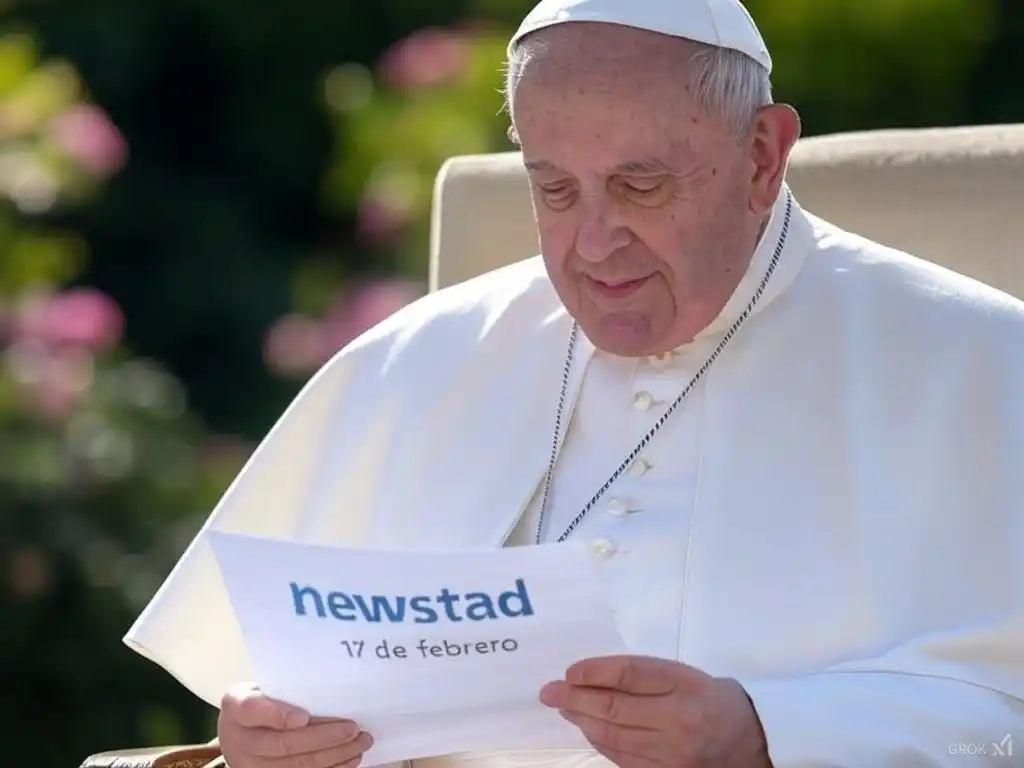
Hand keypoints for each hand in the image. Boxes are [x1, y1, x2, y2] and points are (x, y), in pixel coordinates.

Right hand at [218, 683, 372, 767]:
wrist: (239, 733)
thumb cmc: (261, 702)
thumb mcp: (263, 688)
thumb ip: (285, 689)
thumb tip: (330, 687)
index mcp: (236, 706)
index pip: (252, 710)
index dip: (278, 715)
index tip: (304, 717)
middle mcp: (238, 740)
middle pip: (282, 744)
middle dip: (323, 737)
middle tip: (352, 728)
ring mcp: (251, 766)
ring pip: (296, 765)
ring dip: (334, 755)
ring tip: (360, 742)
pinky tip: (350, 759)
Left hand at [539, 655, 770, 767]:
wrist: (755, 743)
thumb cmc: (714, 699)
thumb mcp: (686, 675)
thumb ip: (645, 675)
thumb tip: (592, 676)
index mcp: (688, 685)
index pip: (631, 674)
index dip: (595, 671)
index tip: (570, 671)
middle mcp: (680, 720)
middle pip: (615, 707)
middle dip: (575, 698)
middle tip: (549, 691)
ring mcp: (673, 754)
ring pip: (614, 736)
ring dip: (582, 721)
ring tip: (563, 708)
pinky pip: (623, 758)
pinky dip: (601, 743)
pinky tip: (587, 729)